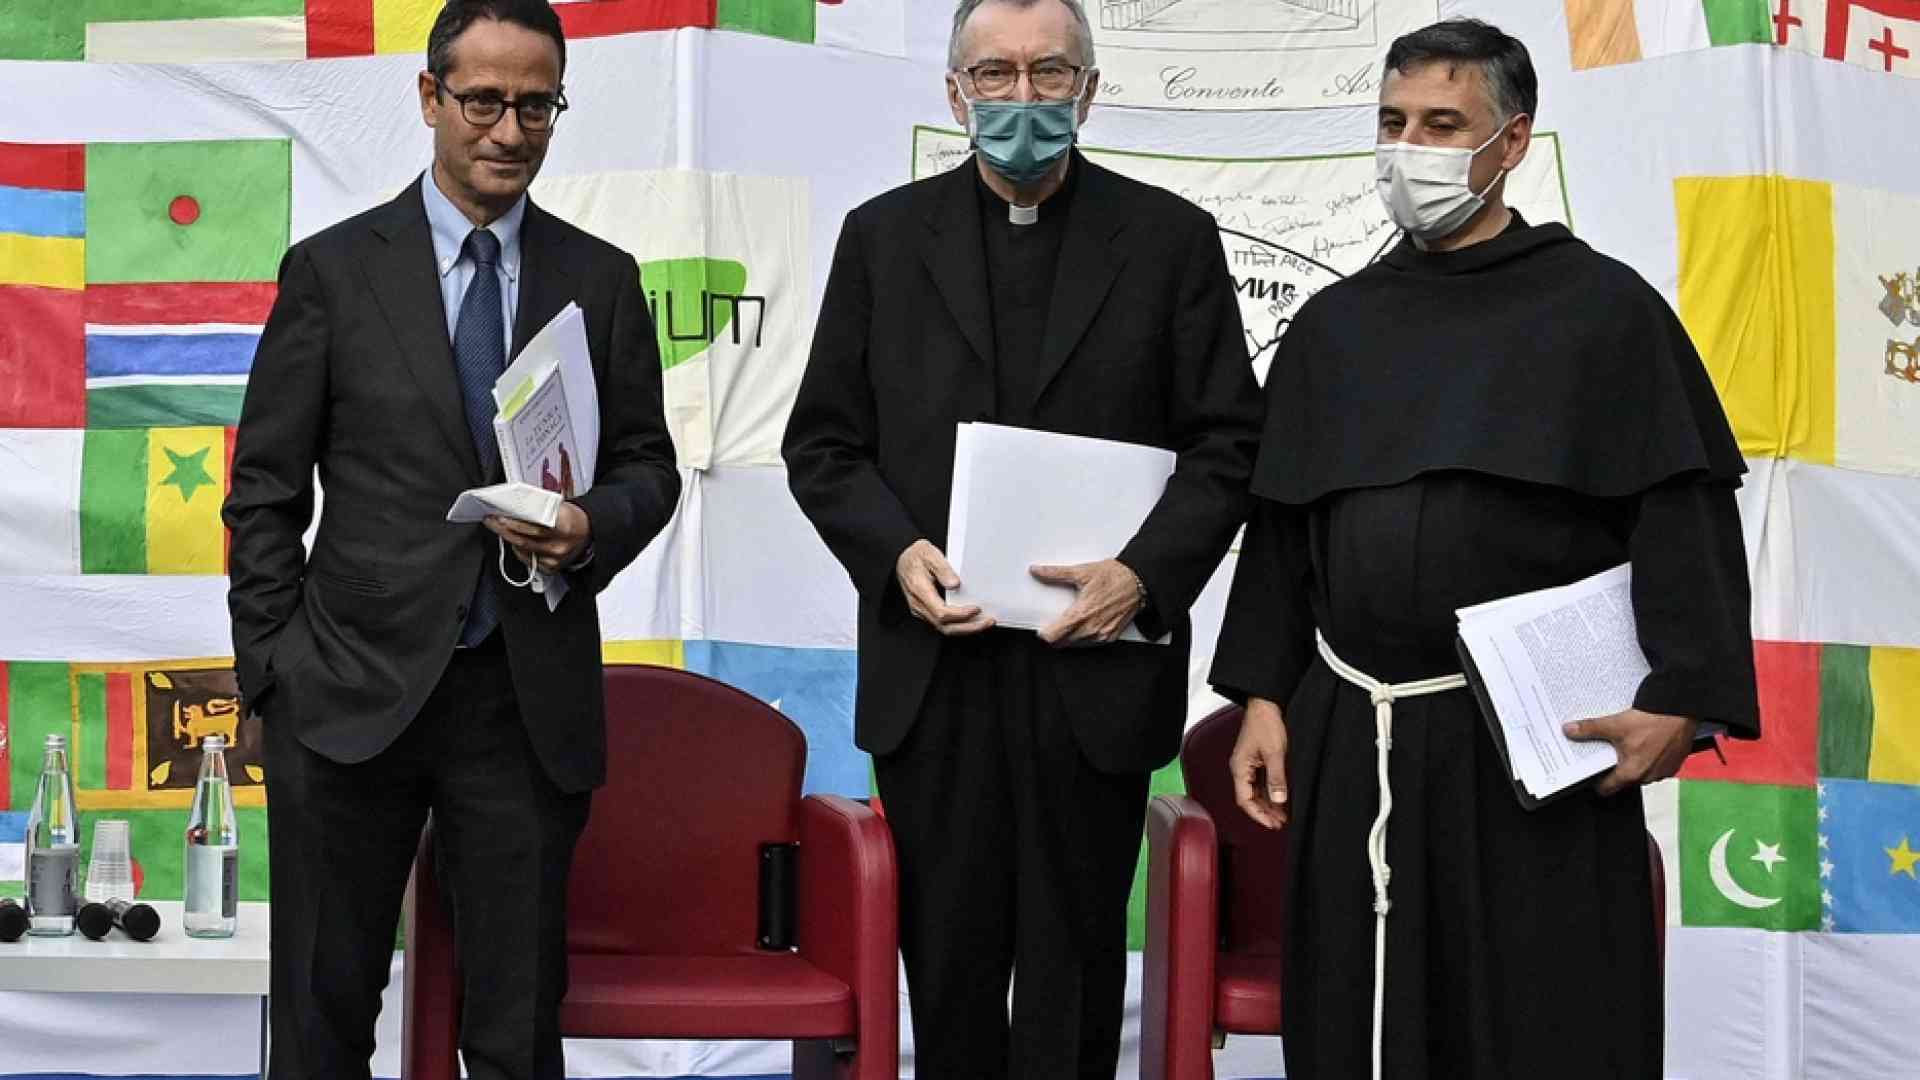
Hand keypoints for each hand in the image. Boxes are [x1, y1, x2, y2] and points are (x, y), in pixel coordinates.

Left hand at [485, 502, 590, 573]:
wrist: (587, 532)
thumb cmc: (571, 518)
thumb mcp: (559, 507)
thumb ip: (538, 509)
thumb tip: (514, 507)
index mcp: (564, 526)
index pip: (533, 526)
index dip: (513, 522)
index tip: (499, 516)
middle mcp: (560, 545)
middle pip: (523, 540)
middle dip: (503, 529)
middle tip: (492, 521)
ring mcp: (555, 559)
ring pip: (522, 550)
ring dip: (509, 538)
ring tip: (503, 527)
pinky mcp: (551, 568)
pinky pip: (528, 560)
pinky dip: (519, 550)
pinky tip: (518, 541)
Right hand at [896, 539, 994, 635]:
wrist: (903, 559)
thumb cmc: (916, 556)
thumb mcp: (929, 553)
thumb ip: (942, 568)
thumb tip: (954, 584)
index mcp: (919, 591)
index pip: (941, 612)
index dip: (960, 614)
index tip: (976, 608)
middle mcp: (919, 605)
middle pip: (945, 627)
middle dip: (969, 627)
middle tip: (988, 622)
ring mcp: (921, 610)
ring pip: (944, 628)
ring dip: (966, 628)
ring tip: (984, 623)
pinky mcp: (926, 612)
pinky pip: (943, 624)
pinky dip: (960, 624)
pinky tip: (972, 619)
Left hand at [1029, 559, 1143, 645]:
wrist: (1137, 582)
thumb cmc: (1113, 576)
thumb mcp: (1081, 572)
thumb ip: (1055, 573)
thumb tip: (1037, 571)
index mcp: (1081, 614)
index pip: (1054, 636)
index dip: (1044, 634)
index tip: (1042, 628)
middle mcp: (1091, 628)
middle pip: (1062, 643)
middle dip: (1056, 635)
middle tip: (1056, 623)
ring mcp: (1102, 635)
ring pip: (1076, 645)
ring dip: (1069, 637)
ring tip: (1072, 622)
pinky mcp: (1110, 637)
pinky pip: (1090, 645)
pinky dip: (1084, 638)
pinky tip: (1085, 625)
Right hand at [1230, 697, 1288, 829]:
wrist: (1265, 703)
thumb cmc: (1265, 723)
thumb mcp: (1275, 753)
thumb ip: (1276, 778)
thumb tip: (1279, 800)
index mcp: (1239, 768)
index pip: (1245, 800)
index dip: (1258, 815)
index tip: (1272, 824)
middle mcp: (1241, 768)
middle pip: (1249, 798)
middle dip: (1264, 812)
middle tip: (1280, 823)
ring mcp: (1248, 764)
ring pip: (1255, 791)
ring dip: (1268, 803)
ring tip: (1282, 815)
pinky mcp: (1256, 760)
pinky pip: (1260, 782)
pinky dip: (1269, 792)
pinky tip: (1280, 798)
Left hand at [1563, 709, 1698, 796]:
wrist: (1681, 710)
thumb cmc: (1654, 721)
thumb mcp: (1615, 724)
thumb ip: (1590, 729)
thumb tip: (1570, 730)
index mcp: (1632, 773)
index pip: (1608, 788)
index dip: (1597, 782)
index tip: (1590, 776)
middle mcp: (1649, 776)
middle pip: (1624, 779)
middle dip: (1616, 768)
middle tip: (1609, 753)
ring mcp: (1664, 771)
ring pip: (1642, 771)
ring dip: (1635, 762)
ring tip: (1628, 745)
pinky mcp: (1675, 762)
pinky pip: (1657, 764)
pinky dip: (1651, 757)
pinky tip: (1647, 743)